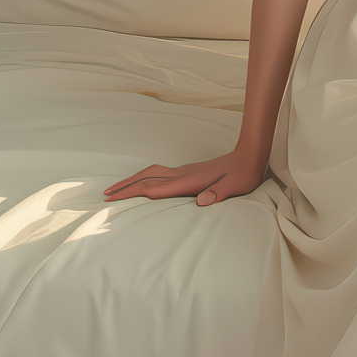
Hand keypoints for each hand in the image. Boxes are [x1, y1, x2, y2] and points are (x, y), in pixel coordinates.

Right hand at [103, 145, 268, 206]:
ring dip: (133, 180)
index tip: (113, 199)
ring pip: (152, 173)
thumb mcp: (233, 187)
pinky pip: (159, 174)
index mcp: (188, 180)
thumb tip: (202, 202)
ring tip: (118, 189)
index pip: (153, 187)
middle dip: (125, 186)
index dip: (132, 193)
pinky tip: (145, 183)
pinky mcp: (188, 171)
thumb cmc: (242, 174)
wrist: (250, 154)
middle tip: (105, 195)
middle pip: (147, 178)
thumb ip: (217, 193)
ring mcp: (184, 170)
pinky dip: (145, 178)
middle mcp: (182, 173)